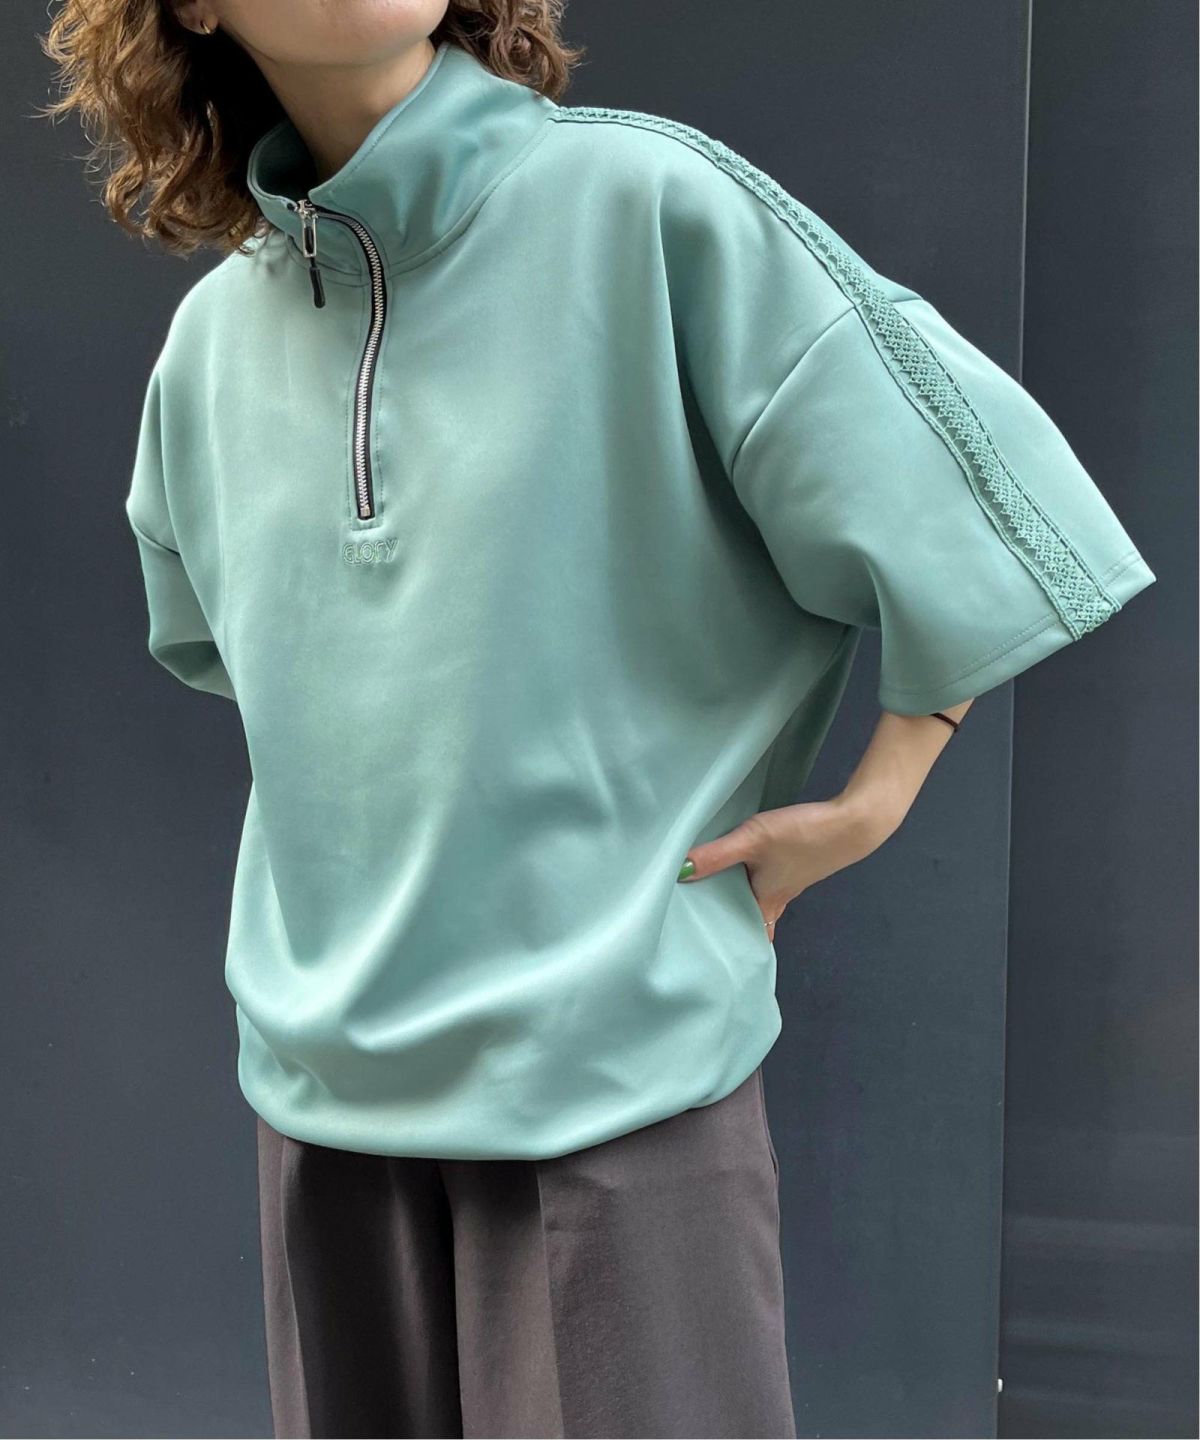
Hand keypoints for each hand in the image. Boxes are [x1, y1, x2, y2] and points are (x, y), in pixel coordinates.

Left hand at [677, 794, 901, 941]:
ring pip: (759, 900)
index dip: (730, 946)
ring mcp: (790, 881)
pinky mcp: (797, 863)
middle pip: (751, 920)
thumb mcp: (752, 840)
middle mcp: (779, 898)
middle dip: (730, 924)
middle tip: (700, 925)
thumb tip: (679, 872)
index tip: (707, 953)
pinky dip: (752, 881)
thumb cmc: (802, 836)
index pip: (746, 937)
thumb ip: (716, 854)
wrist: (853, 823)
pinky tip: (743, 868)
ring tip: (712, 900)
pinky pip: (769, 880)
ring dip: (740, 902)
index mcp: (767, 902)